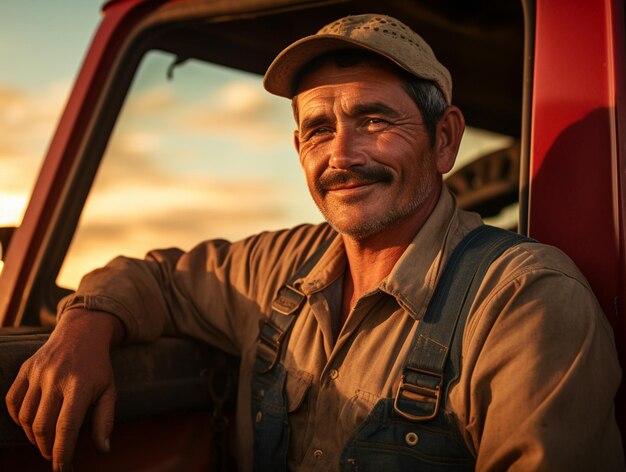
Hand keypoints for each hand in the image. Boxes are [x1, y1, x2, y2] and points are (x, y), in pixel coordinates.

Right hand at [5, 309, 123, 470]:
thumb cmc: (97, 367)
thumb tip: (104, 449)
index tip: (63, 468)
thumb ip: (106, 420)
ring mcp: (38, 372)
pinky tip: (30, 423)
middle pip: (42, 426)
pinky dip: (18, 418)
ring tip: (45, 440)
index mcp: (80, 385)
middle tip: (54, 455)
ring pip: (26, 417)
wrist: (82, 333)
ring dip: (32, 436)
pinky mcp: (26, 368)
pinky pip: (13, 401)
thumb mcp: (109, 390)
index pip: (66, 427)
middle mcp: (56, 378)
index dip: (62, 453)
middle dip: (46, 448)